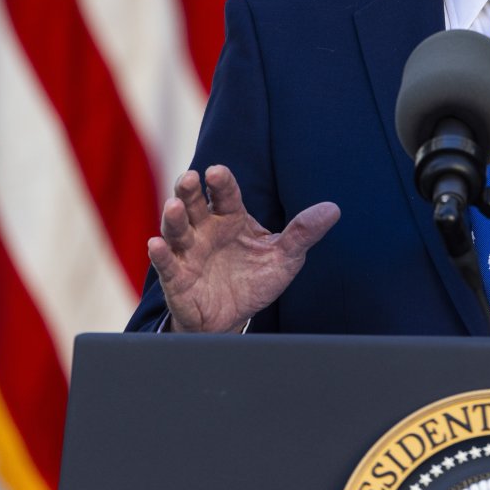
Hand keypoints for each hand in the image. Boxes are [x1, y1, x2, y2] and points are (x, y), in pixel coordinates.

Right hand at [146, 165, 339, 332]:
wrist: (233, 319)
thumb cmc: (254, 279)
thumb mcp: (284, 257)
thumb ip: (303, 233)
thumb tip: (333, 209)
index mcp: (230, 217)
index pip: (225, 194)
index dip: (220, 182)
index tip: (216, 171)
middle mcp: (205, 229)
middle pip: (193, 204)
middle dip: (188, 190)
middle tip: (188, 178)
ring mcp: (188, 252)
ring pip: (176, 230)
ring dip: (173, 218)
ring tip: (174, 207)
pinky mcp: (176, 278)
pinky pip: (166, 264)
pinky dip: (160, 255)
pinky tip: (156, 245)